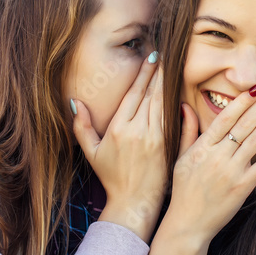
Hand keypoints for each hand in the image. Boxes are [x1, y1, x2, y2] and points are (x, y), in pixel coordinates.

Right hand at [72, 53, 166, 242]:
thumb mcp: (91, 152)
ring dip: (169, 83)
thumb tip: (75, 102)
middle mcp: (138, 130)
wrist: (134, 202)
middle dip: (159, 72)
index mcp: (118, 128)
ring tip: (174, 65)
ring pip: (164, 103)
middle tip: (167, 52)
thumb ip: (82, 126)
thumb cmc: (111, 177)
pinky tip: (180, 90)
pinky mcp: (168, 145)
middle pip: (151, 93)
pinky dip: (176, 102)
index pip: (134, 93)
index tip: (151, 56)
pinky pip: (173, 118)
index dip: (144, 73)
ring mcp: (155, 137)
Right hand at [161, 78, 255, 248]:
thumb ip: (187, 131)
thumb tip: (185, 106)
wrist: (187, 224)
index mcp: (203, 147)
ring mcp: (232, 171)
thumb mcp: (180, 158)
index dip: (242, 100)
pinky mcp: (243, 186)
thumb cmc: (183, 191)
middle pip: (245, 124)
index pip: (225, 117)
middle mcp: (218, 156)